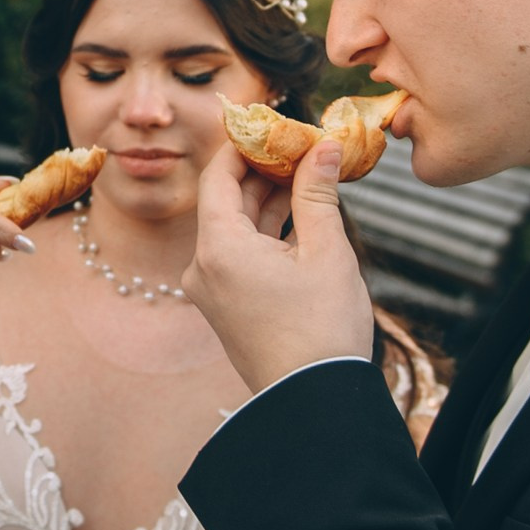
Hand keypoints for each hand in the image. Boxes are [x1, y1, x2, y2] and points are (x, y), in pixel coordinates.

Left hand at [184, 134, 373, 394]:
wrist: (313, 402)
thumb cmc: (322, 328)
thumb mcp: (327, 251)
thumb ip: (318, 193)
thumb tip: (323, 145)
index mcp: (218, 247)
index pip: (218, 175)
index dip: (245, 145)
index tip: (277, 127)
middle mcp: (202, 267)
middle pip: (225, 200)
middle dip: (263, 172)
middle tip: (303, 148)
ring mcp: (211, 290)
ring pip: (234, 228)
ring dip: (267, 201)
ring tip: (309, 176)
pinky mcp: (226, 307)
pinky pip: (239, 255)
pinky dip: (265, 233)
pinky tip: (300, 215)